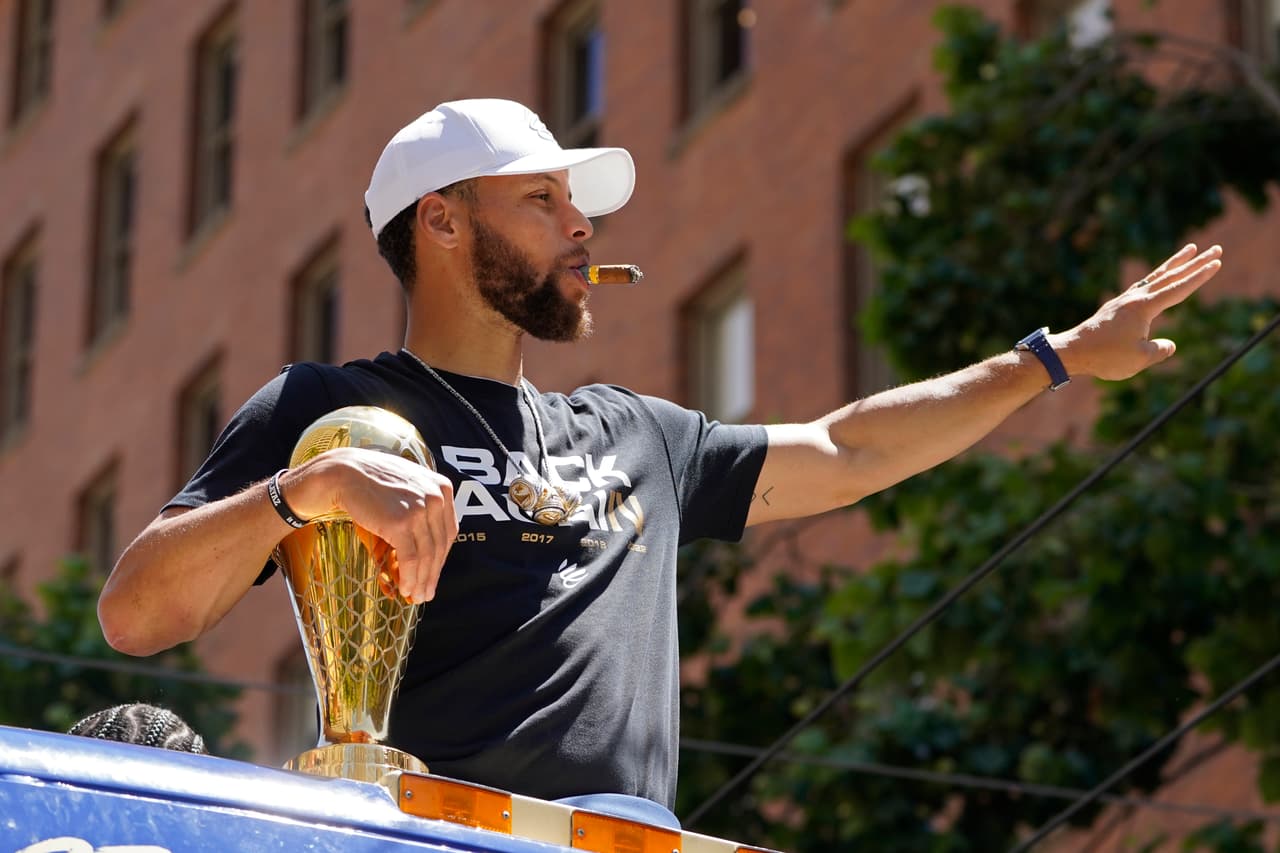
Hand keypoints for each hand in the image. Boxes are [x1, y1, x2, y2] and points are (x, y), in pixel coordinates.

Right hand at [282, 447, 458, 603]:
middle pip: (440, 545)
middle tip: (427, 592)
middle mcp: (436, 497)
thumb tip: (426, 547)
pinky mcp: (402, 523)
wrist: (344, 473)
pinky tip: (405, 588)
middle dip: (433, 573)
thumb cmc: (373, 482)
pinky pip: (411, 558)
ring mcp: (420, 509)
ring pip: (427, 555)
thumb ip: (423, 508)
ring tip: (416, 595)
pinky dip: (410, 577)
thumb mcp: (408, 487)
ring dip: (422, 580)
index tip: (434, 572)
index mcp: (441, 487)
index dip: (441, 557)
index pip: (448, 531)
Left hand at [1049, 243, 1222, 380]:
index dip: (1200, 276)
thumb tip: (1167, 345)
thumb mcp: (1139, 359)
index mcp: (1144, 307)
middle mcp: (1135, 298)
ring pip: (1155, 277)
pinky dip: (1155, 278)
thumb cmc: (1105, 356)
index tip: (1216, 263)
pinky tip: (1157, 279)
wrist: (1072, 351)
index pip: (1179, 288)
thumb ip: (1159, 350)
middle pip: (1170, 275)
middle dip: (1194, 262)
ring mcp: (1124, 300)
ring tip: (1189, 250)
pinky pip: (1142, 287)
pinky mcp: (1116, 307)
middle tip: (1216, 249)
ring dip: (1174, 264)